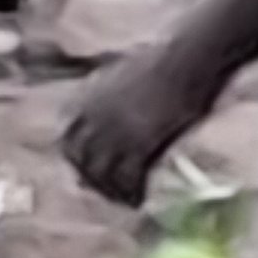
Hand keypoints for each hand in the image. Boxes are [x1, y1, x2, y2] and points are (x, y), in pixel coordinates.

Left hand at [61, 51, 203, 209]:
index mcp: (86, 97)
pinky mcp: (138, 144)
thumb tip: (120, 117)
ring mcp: (114, 131)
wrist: (189, 56)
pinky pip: (128, 178)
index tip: (87, 170)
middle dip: (91, 179)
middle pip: (80, 159)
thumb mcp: (128, 74)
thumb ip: (115, 96)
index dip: (77, 158)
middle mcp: (93, 116)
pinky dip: (132, 193)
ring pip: (102, 174)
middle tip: (108, 192)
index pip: (68, 137)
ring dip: (112, 191)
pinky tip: (140, 199)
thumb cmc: (169, 59)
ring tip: (126, 200)